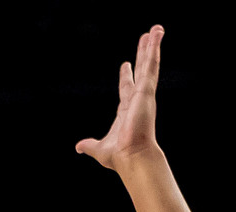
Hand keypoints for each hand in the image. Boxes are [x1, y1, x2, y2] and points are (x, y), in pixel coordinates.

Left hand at [76, 26, 164, 172]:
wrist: (132, 157)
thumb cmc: (119, 157)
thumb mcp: (99, 149)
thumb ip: (90, 145)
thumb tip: (79, 147)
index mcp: (126, 111)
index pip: (126, 88)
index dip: (127, 76)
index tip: (127, 64)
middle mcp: (137, 100)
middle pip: (141, 71)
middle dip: (143, 55)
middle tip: (146, 39)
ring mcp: (144, 94)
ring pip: (150, 65)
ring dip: (153, 46)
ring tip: (156, 29)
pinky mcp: (147, 90)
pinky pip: (151, 65)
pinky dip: (154, 49)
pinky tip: (156, 35)